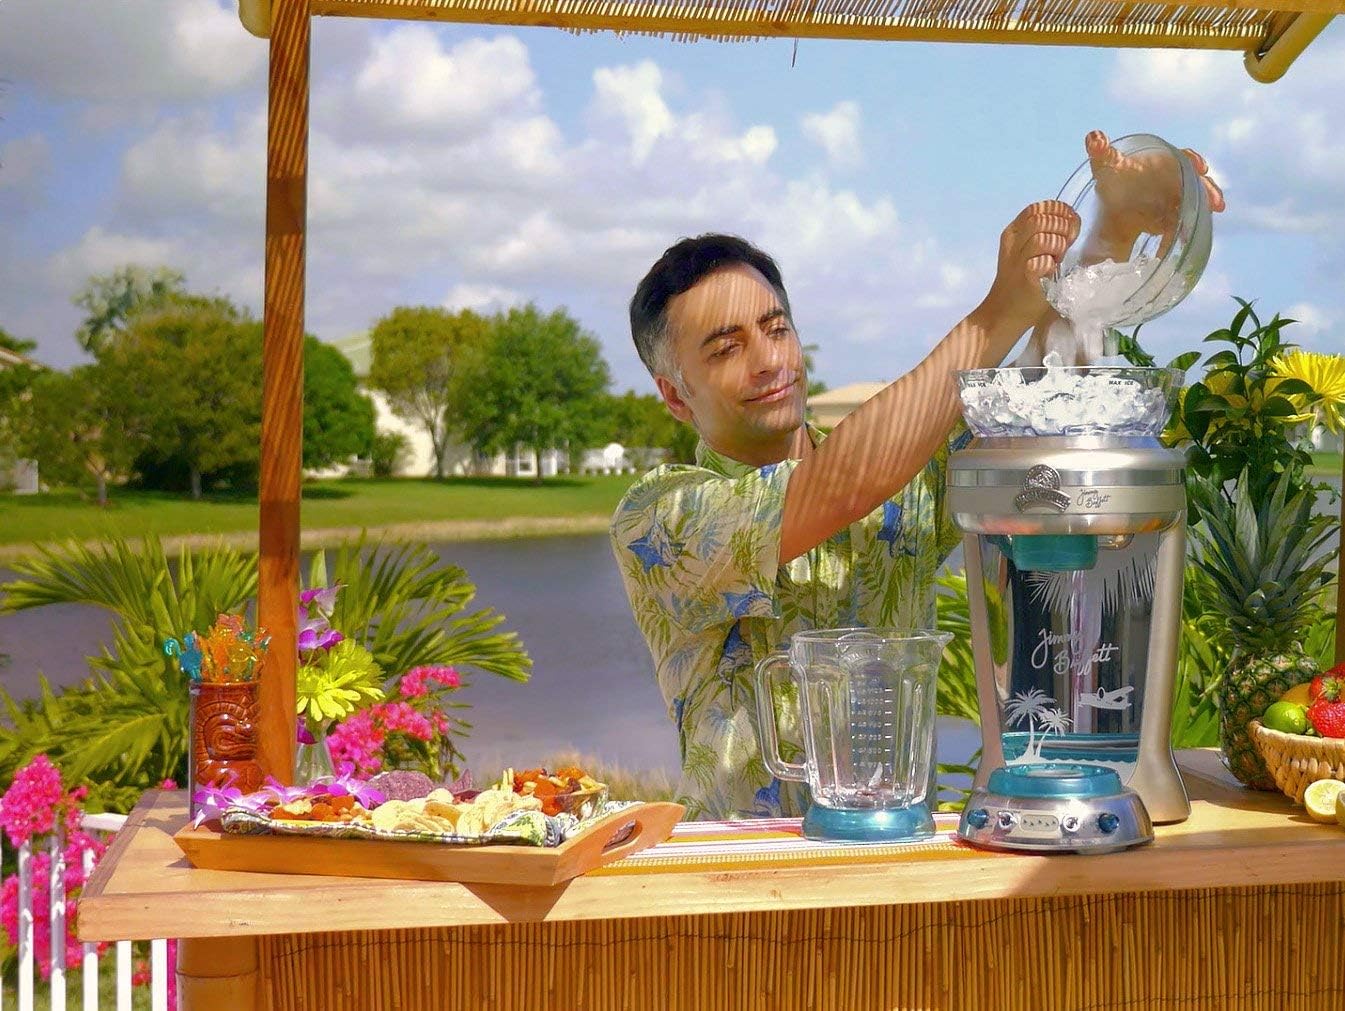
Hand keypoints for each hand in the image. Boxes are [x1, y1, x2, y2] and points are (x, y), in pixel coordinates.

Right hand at [979, 200, 1079, 334]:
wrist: (1003, 313)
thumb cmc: (1019, 282)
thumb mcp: (1026, 251)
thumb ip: (1046, 234)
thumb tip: (1071, 221)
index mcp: (1013, 233)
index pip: (1037, 208)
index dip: (1058, 210)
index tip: (1069, 221)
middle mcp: (1013, 244)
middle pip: (1041, 219)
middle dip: (1061, 227)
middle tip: (1066, 243)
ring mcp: (1018, 261)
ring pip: (1043, 238)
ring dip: (1058, 245)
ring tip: (1059, 257)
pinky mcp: (1026, 279)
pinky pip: (1044, 262)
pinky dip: (1052, 264)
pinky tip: (1051, 271)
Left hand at [1086, 130, 1225, 251]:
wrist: (1111, 203)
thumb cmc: (1113, 176)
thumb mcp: (1106, 164)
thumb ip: (1100, 150)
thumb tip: (1094, 136)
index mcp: (1163, 163)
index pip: (1184, 158)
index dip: (1193, 161)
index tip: (1200, 167)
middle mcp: (1174, 179)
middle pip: (1197, 183)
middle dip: (1208, 191)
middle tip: (1216, 203)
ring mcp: (1176, 200)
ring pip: (1195, 203)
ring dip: (1203, 211)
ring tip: (1210, 219)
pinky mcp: (1171, 218)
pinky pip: (1181, 224)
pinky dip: (1182, 233)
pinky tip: (1180, 242)